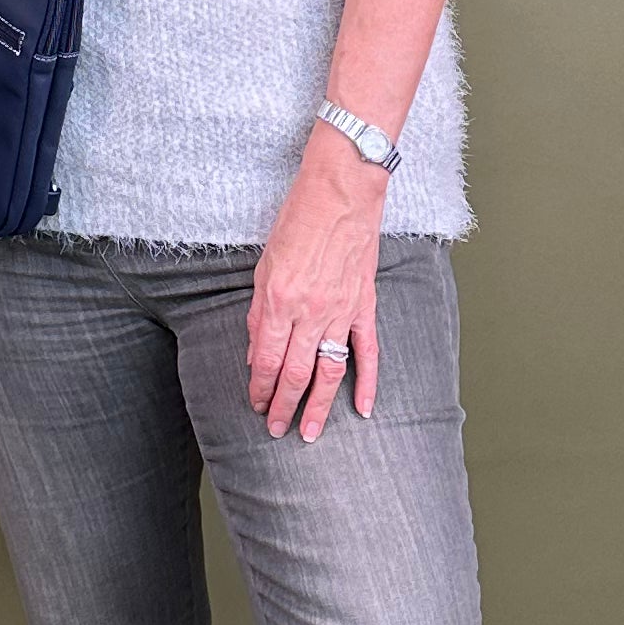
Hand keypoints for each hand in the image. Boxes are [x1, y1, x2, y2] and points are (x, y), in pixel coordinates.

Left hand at [247, 141, 384, 439]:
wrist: (341, 190)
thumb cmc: (298, 220)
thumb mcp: (264, 265)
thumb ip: (261, 313)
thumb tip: (258, 353)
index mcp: (280, 301)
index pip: (268, 360)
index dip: (260, 388)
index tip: (255, 406)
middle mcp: (311, 312)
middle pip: (296, 373)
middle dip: (283, 406)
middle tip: (275, 430)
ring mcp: (342, 311)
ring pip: (330, 371)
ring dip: (319, 406)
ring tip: (311, 433)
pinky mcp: (365, 305)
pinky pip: (368, 352)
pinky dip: (368, 382)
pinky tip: (364, 408)